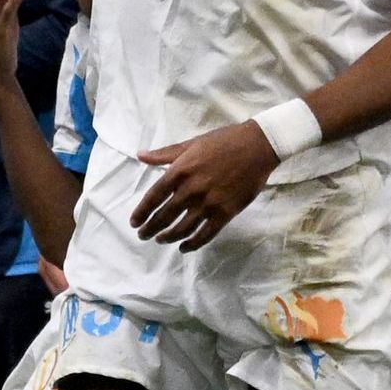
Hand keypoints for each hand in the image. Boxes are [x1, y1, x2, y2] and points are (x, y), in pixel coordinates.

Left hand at [128, 120, 279, 246]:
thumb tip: (140, 155)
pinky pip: (205, 234)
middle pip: (164, 216)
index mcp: (180, 171)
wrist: (256, 147)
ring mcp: (209, 203)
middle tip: (143, 235)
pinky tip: (184, 247)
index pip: (153, 197)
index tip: (134, 222)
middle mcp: (191, 190)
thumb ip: (165, 154)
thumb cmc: (222, 142)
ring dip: (168, 237)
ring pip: (182, 228)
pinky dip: (192, 244)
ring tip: (160, 240)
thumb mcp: (191, 144)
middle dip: (150, 229)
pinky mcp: (225, 213)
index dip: (141, 213)